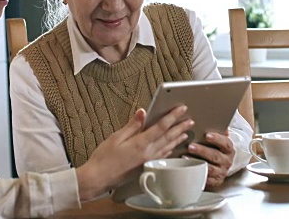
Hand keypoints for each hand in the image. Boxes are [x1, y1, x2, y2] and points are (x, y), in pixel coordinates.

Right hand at [76, 105, 193, 200]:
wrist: (98, 179)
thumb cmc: (104, 159)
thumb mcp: (116, 137)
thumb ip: (132, 125)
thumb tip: (142, 112)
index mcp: (140, 144)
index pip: (161, 127)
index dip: (173, 116)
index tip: (181, 109)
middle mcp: (147, 154)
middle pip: (168, 138)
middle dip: (180, 127)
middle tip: (190, 120)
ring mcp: (148, 162)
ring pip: (167, 148)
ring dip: (177, 139)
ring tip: (185, 133)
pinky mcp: (145, 168)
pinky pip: (162, 156)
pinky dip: (169, 150)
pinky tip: (171, 148)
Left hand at [186, 130, 234, 188]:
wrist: (221, 166)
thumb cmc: (216, 149)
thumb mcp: (218, 140)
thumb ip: (216, 131)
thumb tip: (211, 118)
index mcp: (228, 149)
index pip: (225, 143)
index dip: (217, 139)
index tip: (206, 135)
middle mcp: (227, 161)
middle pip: (215, 156)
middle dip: (202, 151)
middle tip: (190, 146)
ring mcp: (221, 172)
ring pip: (209, 168)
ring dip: (196, 162)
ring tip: (185, 157)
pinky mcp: (214, 181)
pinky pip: (205, 179)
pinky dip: (196, 173)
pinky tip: (187, 168)